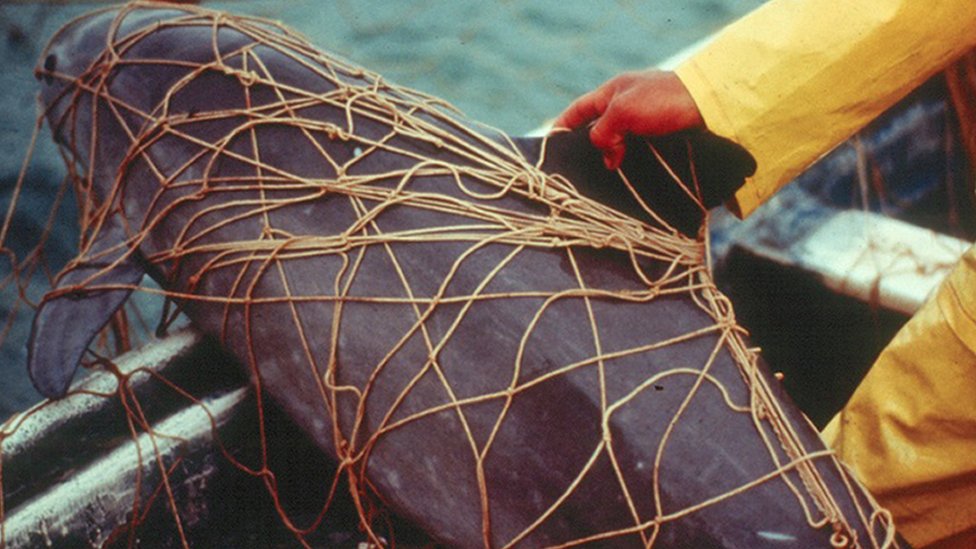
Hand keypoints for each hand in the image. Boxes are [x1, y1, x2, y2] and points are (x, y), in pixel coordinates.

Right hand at [553, 70, 704, 169]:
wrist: (710, 104)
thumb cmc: (663, 100)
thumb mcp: (623, 112)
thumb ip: (603, 131)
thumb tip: (605, 156)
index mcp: (613, 92)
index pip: (578, 110)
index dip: (562, 127)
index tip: (549, 146)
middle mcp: (627, 105)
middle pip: (597, 129)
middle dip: (588, 149)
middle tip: (578, 172)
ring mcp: (645, 121)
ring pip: (618, 144)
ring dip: (611, 160)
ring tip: (604, 181)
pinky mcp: (662, 137)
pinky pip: (638, 153)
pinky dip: (630, 164)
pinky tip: (628, 178)